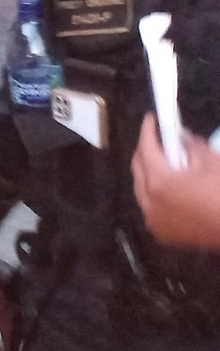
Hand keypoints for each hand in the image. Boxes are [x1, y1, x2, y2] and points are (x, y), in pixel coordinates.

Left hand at [133, 114, 219, 249]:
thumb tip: (180, 136)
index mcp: (159, 182)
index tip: (151, 118)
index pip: (146, 149)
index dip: (147, 130)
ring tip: (166, 162)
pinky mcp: (160, 232)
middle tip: (158, 139)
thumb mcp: (212, 162)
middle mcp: (148, 201)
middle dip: (146, 151)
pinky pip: (150, 206)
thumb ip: (191, 145)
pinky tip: (170, 188)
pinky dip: (156, 193)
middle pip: (138, 168)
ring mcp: (152, 219)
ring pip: (141, 189)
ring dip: (150, 173)